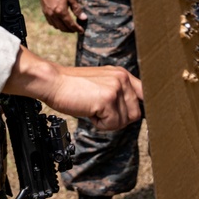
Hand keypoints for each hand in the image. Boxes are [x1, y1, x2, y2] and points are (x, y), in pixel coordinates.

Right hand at [3, 48, 142, 130]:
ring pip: (124, 121)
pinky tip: (88, 111)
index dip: (137, 109)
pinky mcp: (108, 99)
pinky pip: (112, 124)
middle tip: (98, 110)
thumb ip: (118, 92)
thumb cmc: (72, 87)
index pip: (144, 95)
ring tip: (92, 108)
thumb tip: (134, 112)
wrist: (54, 82)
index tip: (131, 116)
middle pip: (135, 114)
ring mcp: (116, 88)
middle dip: (117, 119)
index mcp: (122, 74)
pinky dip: (99, 124)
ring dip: (107, 121)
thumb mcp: (101, 83)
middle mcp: (123, 78)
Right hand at [38, 0, 85, 33]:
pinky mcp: (44, 12)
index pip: (70, 24)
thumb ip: (77, 9)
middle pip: (63, 28)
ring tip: (69, 26)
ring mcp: (48, 14)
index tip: (82, 31)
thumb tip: (84, 18)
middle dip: (71, 30)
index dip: (77, 28)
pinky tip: (61, 22)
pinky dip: (57, 25)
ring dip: (63, 28)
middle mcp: (54, 15)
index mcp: (61, 11)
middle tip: (76, 29)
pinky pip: (51, 23)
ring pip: (57, 27)